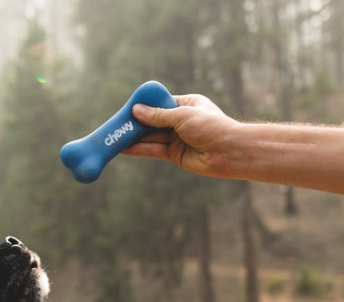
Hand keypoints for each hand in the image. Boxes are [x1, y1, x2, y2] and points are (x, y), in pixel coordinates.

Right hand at [124, 94, 242, 179]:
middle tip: (116, 124)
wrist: (228, 152)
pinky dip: (139, 150)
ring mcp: (178, 138)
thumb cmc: (210, 127)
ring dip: (134, 138)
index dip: (145, 106)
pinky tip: (124, 149)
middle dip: (136, 123)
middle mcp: (182, 121)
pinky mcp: (174, 154)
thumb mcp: (182, 116)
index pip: (161, 103)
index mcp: (188, 104)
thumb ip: (157, 116)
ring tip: (115, 137)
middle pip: (154, 121)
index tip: (128, 108)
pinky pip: (153, 150)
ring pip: (151, 137)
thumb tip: (136, 110)